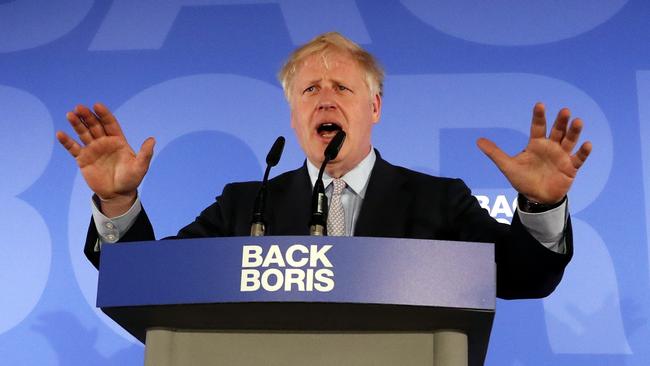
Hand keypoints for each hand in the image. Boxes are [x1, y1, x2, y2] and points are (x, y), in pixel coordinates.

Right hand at [56, 103, 154, 215]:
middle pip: (94, 125)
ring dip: (77, 124)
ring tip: (70, 114)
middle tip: (79, 107)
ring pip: (83, 133)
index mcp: (117, 140)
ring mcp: (92, 149)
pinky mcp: (83, 159)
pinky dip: (67, 141)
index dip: (104, 114)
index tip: (97, 105)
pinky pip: (73, 148)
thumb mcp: (140, 167)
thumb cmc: (131, 179)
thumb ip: (145, 153)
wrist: (118, 194)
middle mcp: (104, 142)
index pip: (110, 123)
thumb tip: (152, 139)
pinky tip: (60, 134)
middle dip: (87, 116)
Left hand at [476, 102, 591, 203]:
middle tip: (564, 111)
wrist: (536, 198)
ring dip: (574, 132)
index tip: (540, 104)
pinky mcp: (571, 167)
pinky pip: (579, 158)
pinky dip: (583, 152)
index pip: (538, 126)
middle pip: (557, 130)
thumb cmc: (523, 179)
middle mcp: (551, 146)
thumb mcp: (507, 166)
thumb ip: (495, 153)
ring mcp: (562, 156)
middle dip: (561, 121)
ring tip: (577, 121)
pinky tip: (587, 144)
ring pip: (569, 141)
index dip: (539, 116)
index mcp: (536, 144)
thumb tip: (478, 140)